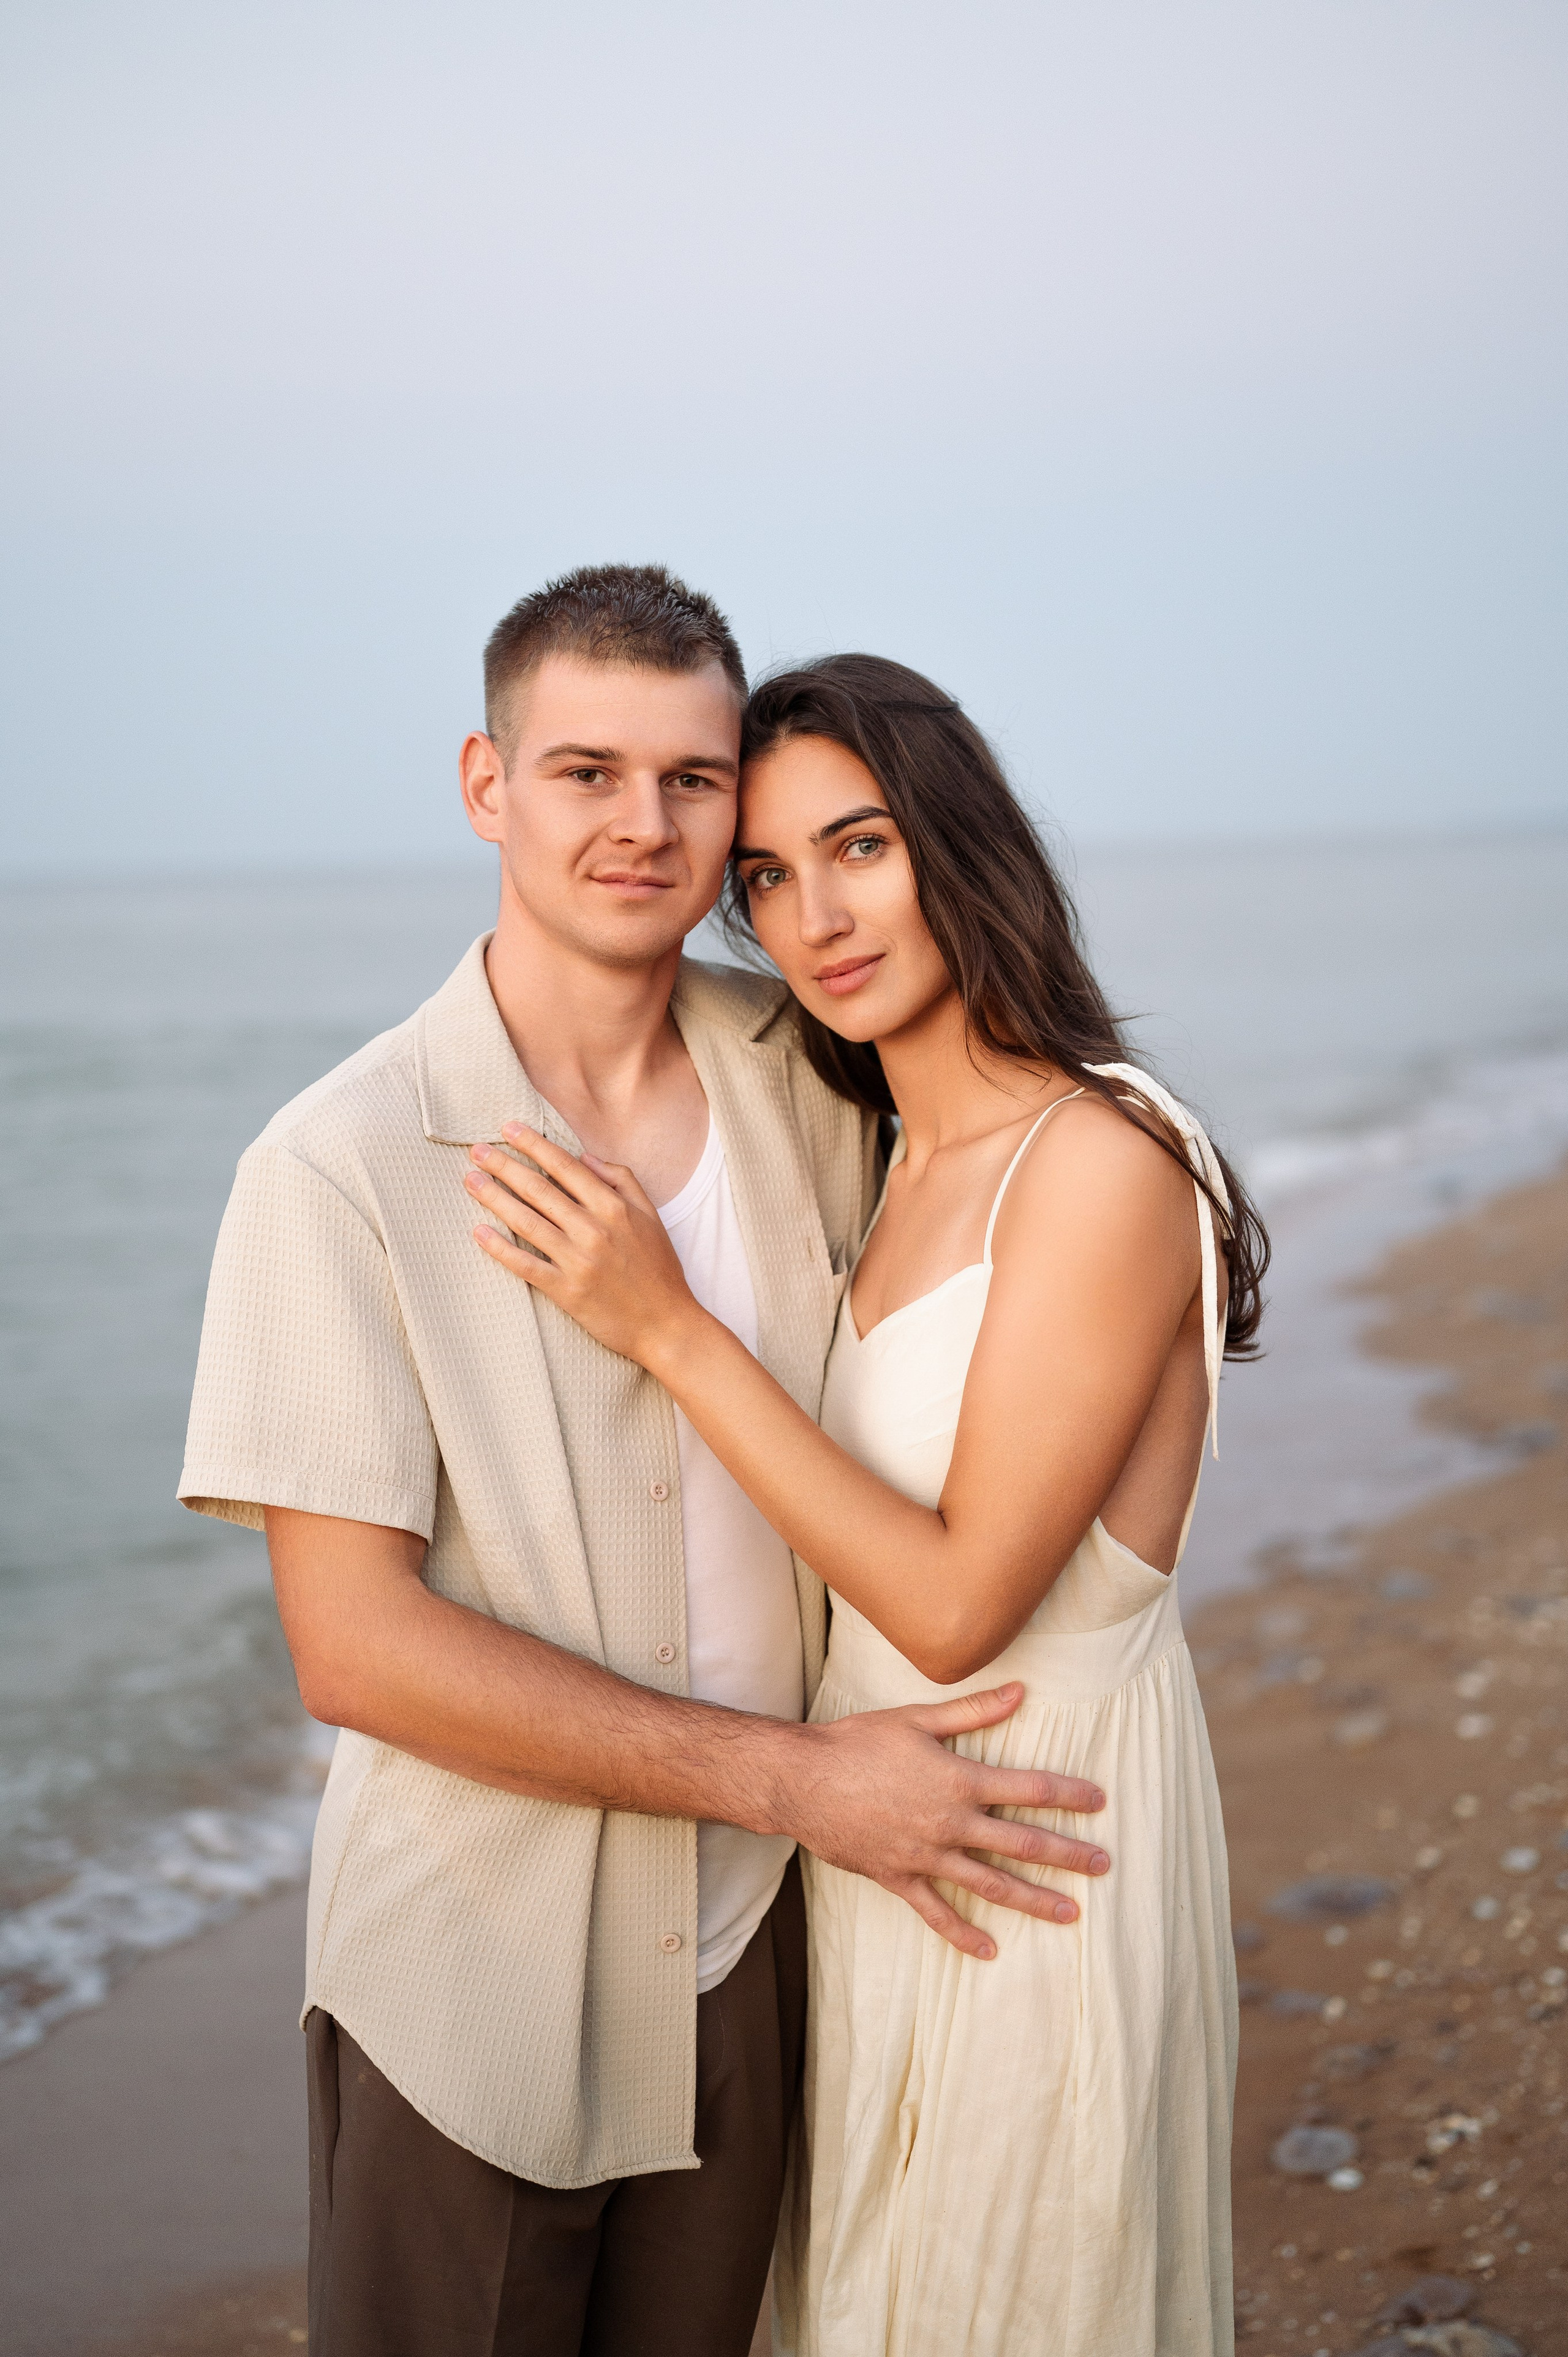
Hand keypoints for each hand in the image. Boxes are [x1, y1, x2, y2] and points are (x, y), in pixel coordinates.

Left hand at [464, 1125, 701, 1368]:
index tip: (508, 1128)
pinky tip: (479, 1232)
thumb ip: (621, 1180)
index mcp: (613, 1207)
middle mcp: (593, 1229)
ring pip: (526, 1221)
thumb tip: (585, 1156)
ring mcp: (578, 1261)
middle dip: (503, 1166)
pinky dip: (499, 1249)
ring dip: (494, 1198)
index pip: (564, 1166)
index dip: (533, 1145)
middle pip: (538, 1189)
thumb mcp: (651, 1215)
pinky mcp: (566, 1291)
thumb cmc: (659, 1269)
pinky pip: (525, 1265)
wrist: (666, 1325)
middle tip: (477, 1152)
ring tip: (470, 1181)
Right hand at [785, 1684, 1108, 1956]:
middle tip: (1103, 1865)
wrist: (802, 1780)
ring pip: (991, 1883)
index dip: (1068, 1794)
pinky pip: (937, 1912)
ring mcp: (926, 1856)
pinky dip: (963, 1933)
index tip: (1100, 1801)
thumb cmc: (858, 1741)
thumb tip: (1020, 1692)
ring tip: (1069, 1914)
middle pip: (1022, 1843)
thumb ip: (973, 1711)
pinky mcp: (899, 1877)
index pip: (1029, 1788)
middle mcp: (950, 1823)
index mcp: (959, 1781)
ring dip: (1033, 1899)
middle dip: (1068, 1854)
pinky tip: (990, 1949)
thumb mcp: (917, 1718)